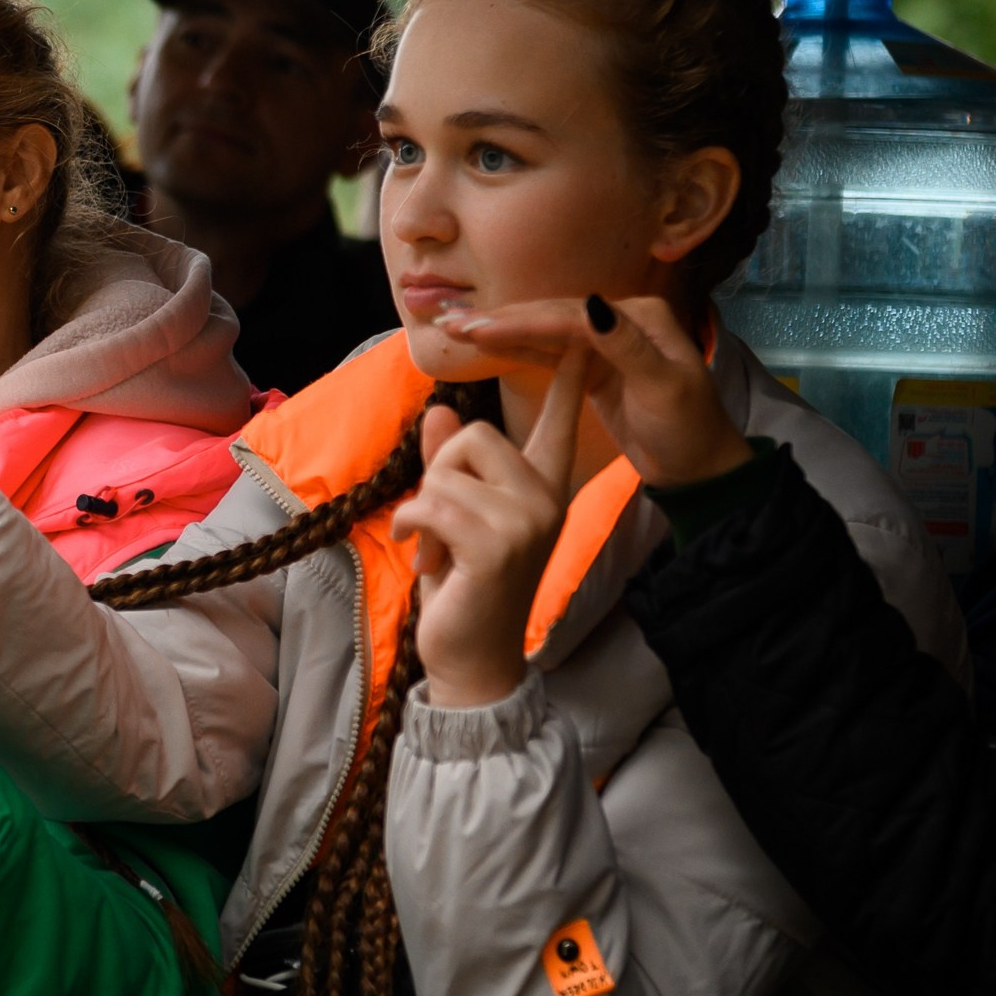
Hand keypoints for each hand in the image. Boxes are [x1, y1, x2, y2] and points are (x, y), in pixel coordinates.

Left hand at [387, 350, 587, 708]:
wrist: (473, 657)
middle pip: (475, 434)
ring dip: (425, 511)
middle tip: (442, 525)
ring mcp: (529, 520)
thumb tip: (442, 410)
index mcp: (545, 488)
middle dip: (440, 474)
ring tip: (440, 551)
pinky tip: (429, 562)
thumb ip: (451, 464)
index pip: (560, 423)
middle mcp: (548, 498)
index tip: (581, 338)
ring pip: (447, 471)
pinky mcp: (499, 545)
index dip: (568, 380)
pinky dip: (415, 529)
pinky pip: (434, 503)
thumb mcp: (455, 517)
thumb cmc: (465, 587)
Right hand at [436, 295, 754, 489]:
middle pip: (551, 316)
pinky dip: (515, 347)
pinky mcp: (591, 368)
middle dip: (501, 319)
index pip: (571, 315)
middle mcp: (620, 320)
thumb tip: (591, 304)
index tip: (479, 327)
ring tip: (455, 328)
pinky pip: (546, 352)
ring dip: (500, 330)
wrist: (698, 467)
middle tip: (452, 322)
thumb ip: (626, 345)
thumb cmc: (687, 429)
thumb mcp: (663, 387)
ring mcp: (604, 343)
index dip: (522, 321)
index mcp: (640, 317)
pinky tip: (484, 344)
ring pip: (543, 332)